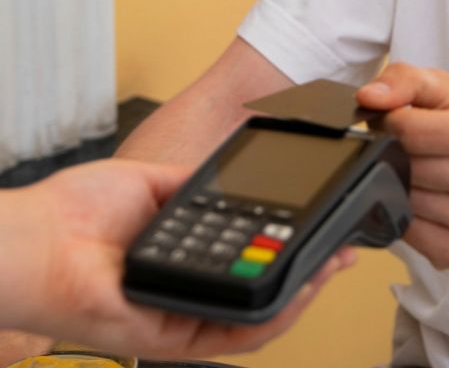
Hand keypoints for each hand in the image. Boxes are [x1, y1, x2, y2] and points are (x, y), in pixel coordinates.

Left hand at [0, 159, 355, 357]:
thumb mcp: (156, 183)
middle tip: (341, 253)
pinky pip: (231, 338)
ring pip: (258, 323)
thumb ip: (200, 186)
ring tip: (330, 268)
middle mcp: (189, 294)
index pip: (250, 265)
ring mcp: (182, 320)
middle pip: (264, 296)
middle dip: (310, 277)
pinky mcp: (171, 339)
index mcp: (186, 259)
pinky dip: (270, 316)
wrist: (37, 237)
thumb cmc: (78, 211)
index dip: (291, 253)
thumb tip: (238, 180)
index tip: (319, 231)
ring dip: (302, 297)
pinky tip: (297, 292)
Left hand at [357, 63, 448, 268]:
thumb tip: (368, 97)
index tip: (397, 121)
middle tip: (405, 148)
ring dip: (396, 184)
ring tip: (415, 171)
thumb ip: (405, 80)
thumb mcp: (447, 92)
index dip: (390, 122)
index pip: (410, 129)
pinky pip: (406, 233)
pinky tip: (419, 199)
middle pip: (407, 167)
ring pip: (404, 200)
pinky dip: (401, 214)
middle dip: (392, 153)